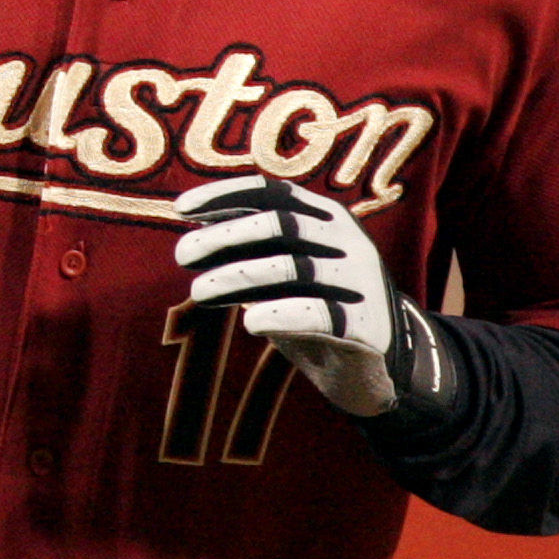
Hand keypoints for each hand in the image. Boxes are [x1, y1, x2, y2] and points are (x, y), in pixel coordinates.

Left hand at [173, 175, 453, 418]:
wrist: (378, 366)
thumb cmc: (316, 306)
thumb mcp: (282, 270)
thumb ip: (249, 247)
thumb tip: (192, 220)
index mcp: (325, 216)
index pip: (272, 192)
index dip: (224, 195)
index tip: (180, 209)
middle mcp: (346, 240)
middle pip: (280, 225)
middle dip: (224, 236)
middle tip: (182, 255)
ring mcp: (360, 281)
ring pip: (293, 268)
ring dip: (239, 276)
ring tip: (199, 291)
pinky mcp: (366, 325)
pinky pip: (319, 313)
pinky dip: (280, 314)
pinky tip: (249, 321)